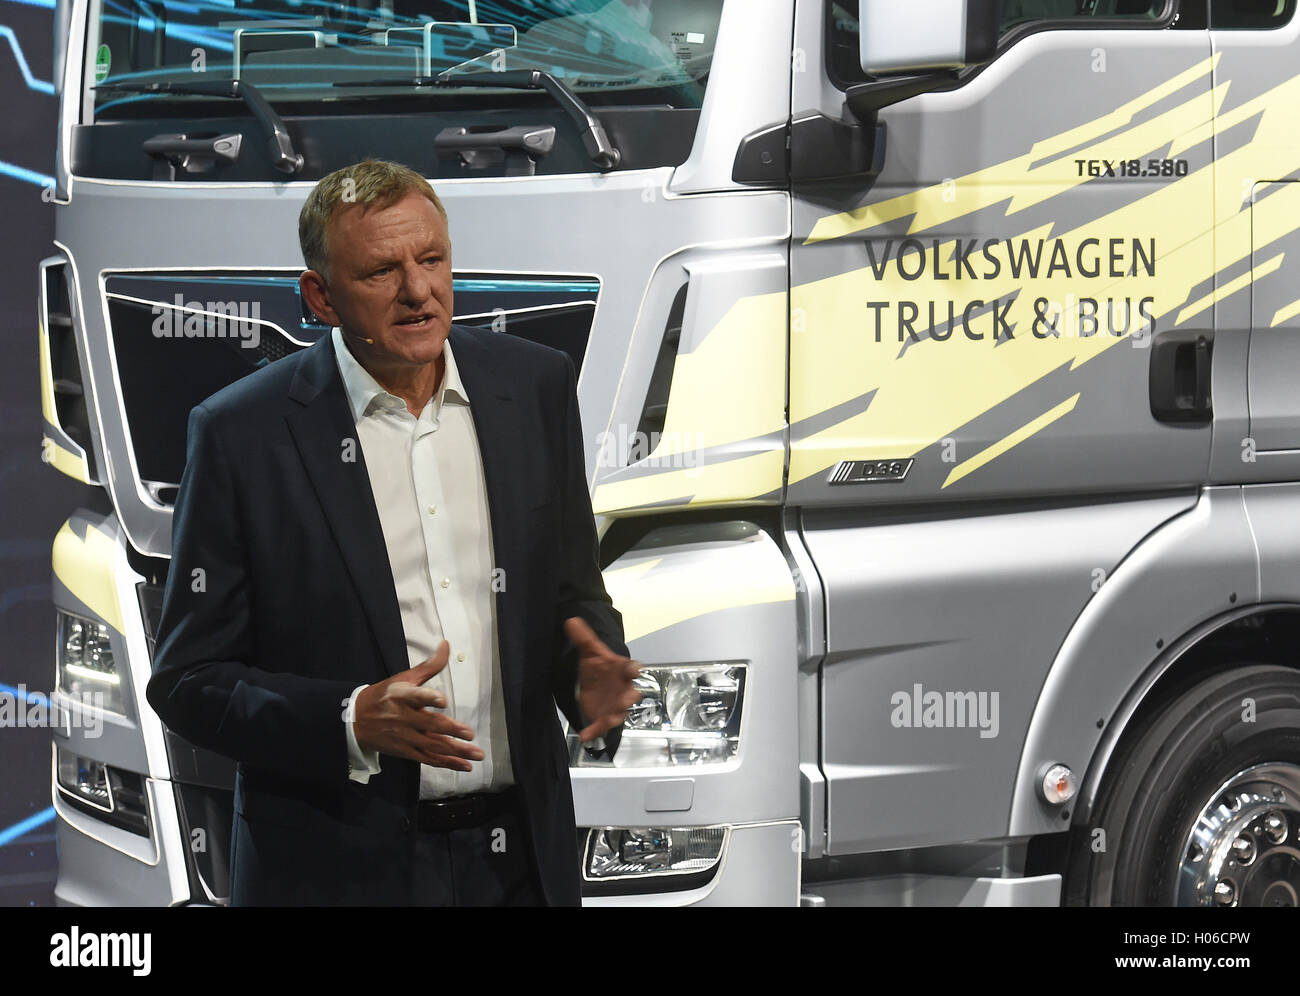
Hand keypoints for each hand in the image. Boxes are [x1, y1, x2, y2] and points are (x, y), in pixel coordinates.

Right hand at [353, 640, 483, 769]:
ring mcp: (405, 737)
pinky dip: (447, 763)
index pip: (416, 696)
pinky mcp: (405, 751)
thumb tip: (447, 645)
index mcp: (402, 696)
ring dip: (456, 751)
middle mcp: (404, 717)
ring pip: (433, 746)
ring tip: (476, 754)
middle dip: (451, 730)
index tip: (442, 700)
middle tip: (469, 733)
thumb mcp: (404, 678)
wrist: (356, 720)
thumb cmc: (385, 696)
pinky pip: (428, 759)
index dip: (428, 698)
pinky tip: (464, 765)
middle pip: (429, 725)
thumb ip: (429, 666)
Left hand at [566, 616, 640, 742]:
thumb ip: (583, 638)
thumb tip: (571, 620)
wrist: (595, 683)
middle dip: (630, 697)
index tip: (635, 670)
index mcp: (622, 670)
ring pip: (621, 713)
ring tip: (609, 719)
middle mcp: (624, 689)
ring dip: (616, 715)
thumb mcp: (590, 652)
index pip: (632, 668)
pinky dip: (594, 731)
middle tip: (626, 699)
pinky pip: (601, 726)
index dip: (633, 669)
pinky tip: (584, 736)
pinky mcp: (605, 717)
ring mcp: (616, 705)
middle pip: (632, 694)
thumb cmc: (599, 667)